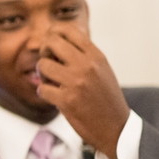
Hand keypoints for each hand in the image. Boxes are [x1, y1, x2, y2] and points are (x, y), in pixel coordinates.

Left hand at [35, 24, 131, 158]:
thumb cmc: (106, 98)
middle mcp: (86, 65)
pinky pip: (42, 89)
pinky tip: (54, 97)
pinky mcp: (67, 101)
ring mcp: (76, 83)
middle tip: (50, 64)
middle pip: (51, 42)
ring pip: (43, 65)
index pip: (67, 30)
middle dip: (45, 52)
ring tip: (52, 82)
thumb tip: (56, 40)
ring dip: (43, 75)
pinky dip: (44, 93)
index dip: (54, 35)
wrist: (116, 128)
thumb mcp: (102, 69)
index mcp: (96, 56)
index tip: (53, 47)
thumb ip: (84, 54)